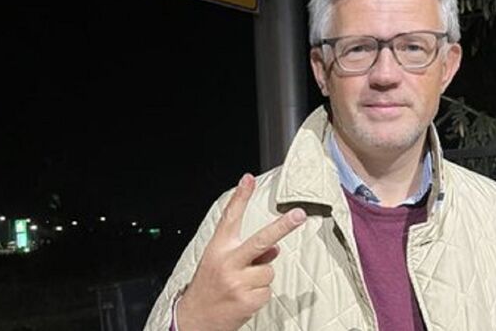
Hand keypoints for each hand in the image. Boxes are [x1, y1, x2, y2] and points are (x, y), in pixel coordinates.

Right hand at [176, 173, 306, 330]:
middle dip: (283, 226)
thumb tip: (274, 250)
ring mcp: (238, 282)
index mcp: (218, 249)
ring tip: (242, 287)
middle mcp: (228, 262)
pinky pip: (268, 290)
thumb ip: (245, 252)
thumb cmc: (209, 287)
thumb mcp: (220, 264)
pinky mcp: (248, 300)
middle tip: (300, 215)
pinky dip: (260, 295)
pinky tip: (244, 299)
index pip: (230, 218)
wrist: (194, 320)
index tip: (248, 179)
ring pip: (269, 270)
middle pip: (261, 240)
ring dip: (260, 279)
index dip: (240, 197)